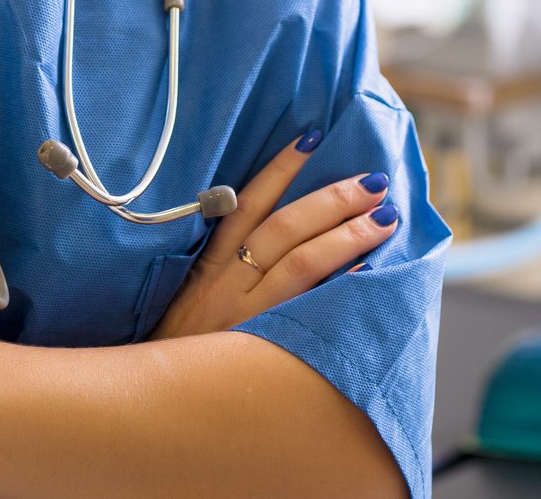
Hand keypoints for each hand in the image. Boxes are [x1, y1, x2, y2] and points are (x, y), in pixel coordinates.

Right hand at [147, 127, 399, 340]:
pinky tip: (370, 273)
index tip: (312, 137)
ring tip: (385, 218)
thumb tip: (272, 229)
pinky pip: (307, 309)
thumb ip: (224, 266)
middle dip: (331, 199)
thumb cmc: (181, 350)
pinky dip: (340, 287)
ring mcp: (245, 315)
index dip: (280, 168)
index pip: (247, 202)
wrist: (156, 403)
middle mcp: (225, 283)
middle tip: (373, 182)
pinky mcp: (261, 347)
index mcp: (208, 264)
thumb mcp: (191, 298)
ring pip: (300, 263)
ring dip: (347, 235)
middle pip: (283, 227)